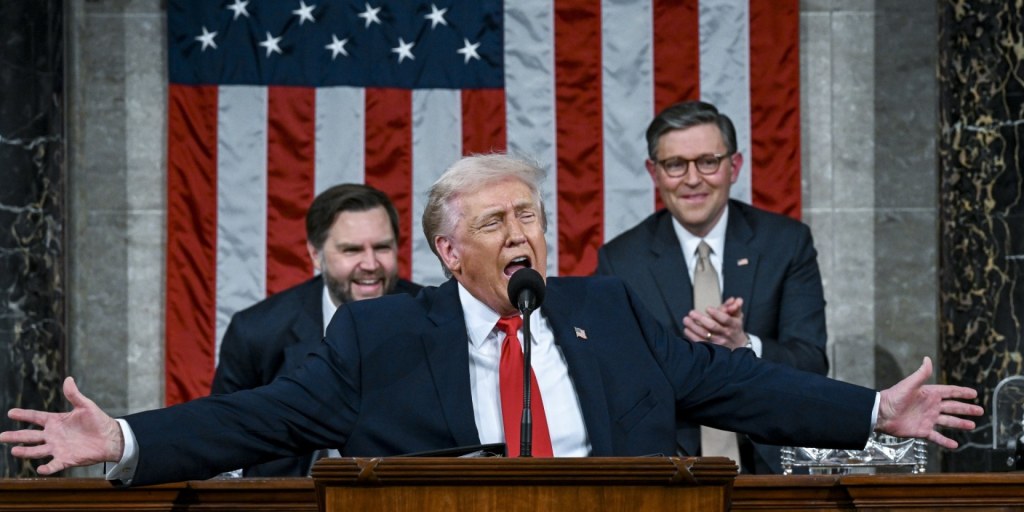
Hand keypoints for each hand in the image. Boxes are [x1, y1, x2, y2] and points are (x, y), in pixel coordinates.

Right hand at [1, 376, 123, 474]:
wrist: (110, 438)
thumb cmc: (98, 421)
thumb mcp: (86, 406)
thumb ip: (74, 395)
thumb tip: (68, 379)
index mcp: (56, 421)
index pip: (36, 417)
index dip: (23, 415)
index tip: (10, 412)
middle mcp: (53, 435)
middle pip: (30, 436)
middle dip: (15, 436)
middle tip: (1, 436)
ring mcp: (58, 448)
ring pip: (37, 450)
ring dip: (26, 451)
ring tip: (14, 450)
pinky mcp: (66, 459)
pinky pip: (54, 465)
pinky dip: (47, 468)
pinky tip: (39, 468)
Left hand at [683, 297, 747, 349]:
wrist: (738, 345)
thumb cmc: (734, 328)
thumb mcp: (737, 316)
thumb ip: (735, 306)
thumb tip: (736, 300)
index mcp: (733, 325)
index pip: (725, 319)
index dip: (716, 313)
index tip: (707, 308)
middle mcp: (726, 334)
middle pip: (713, 326)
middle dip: (701, 319)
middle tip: (691, 312)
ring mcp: (719, 342)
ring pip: (705, 335)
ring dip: (693, 327)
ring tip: (686, 319)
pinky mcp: (712, 348)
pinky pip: (700, 342)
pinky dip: (692, 336)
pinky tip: (686, 329)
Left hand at [875, 357, 982, 448]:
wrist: (881, 414)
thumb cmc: (893, 397)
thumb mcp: (909, 384)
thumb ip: (921, 374)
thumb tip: (927, 359)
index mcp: (929, 394)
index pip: (950, 392)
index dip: (962, 393)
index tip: (974, 394)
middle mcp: (931, 406)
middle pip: (953, 407)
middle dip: (967, 409)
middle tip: (980, 411)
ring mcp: (928, 419)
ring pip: (948, 422)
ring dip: (960, 424)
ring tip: (972, 425)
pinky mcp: (922, 431)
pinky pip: (937, 437)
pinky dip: (946, 441)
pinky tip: (955, 444)